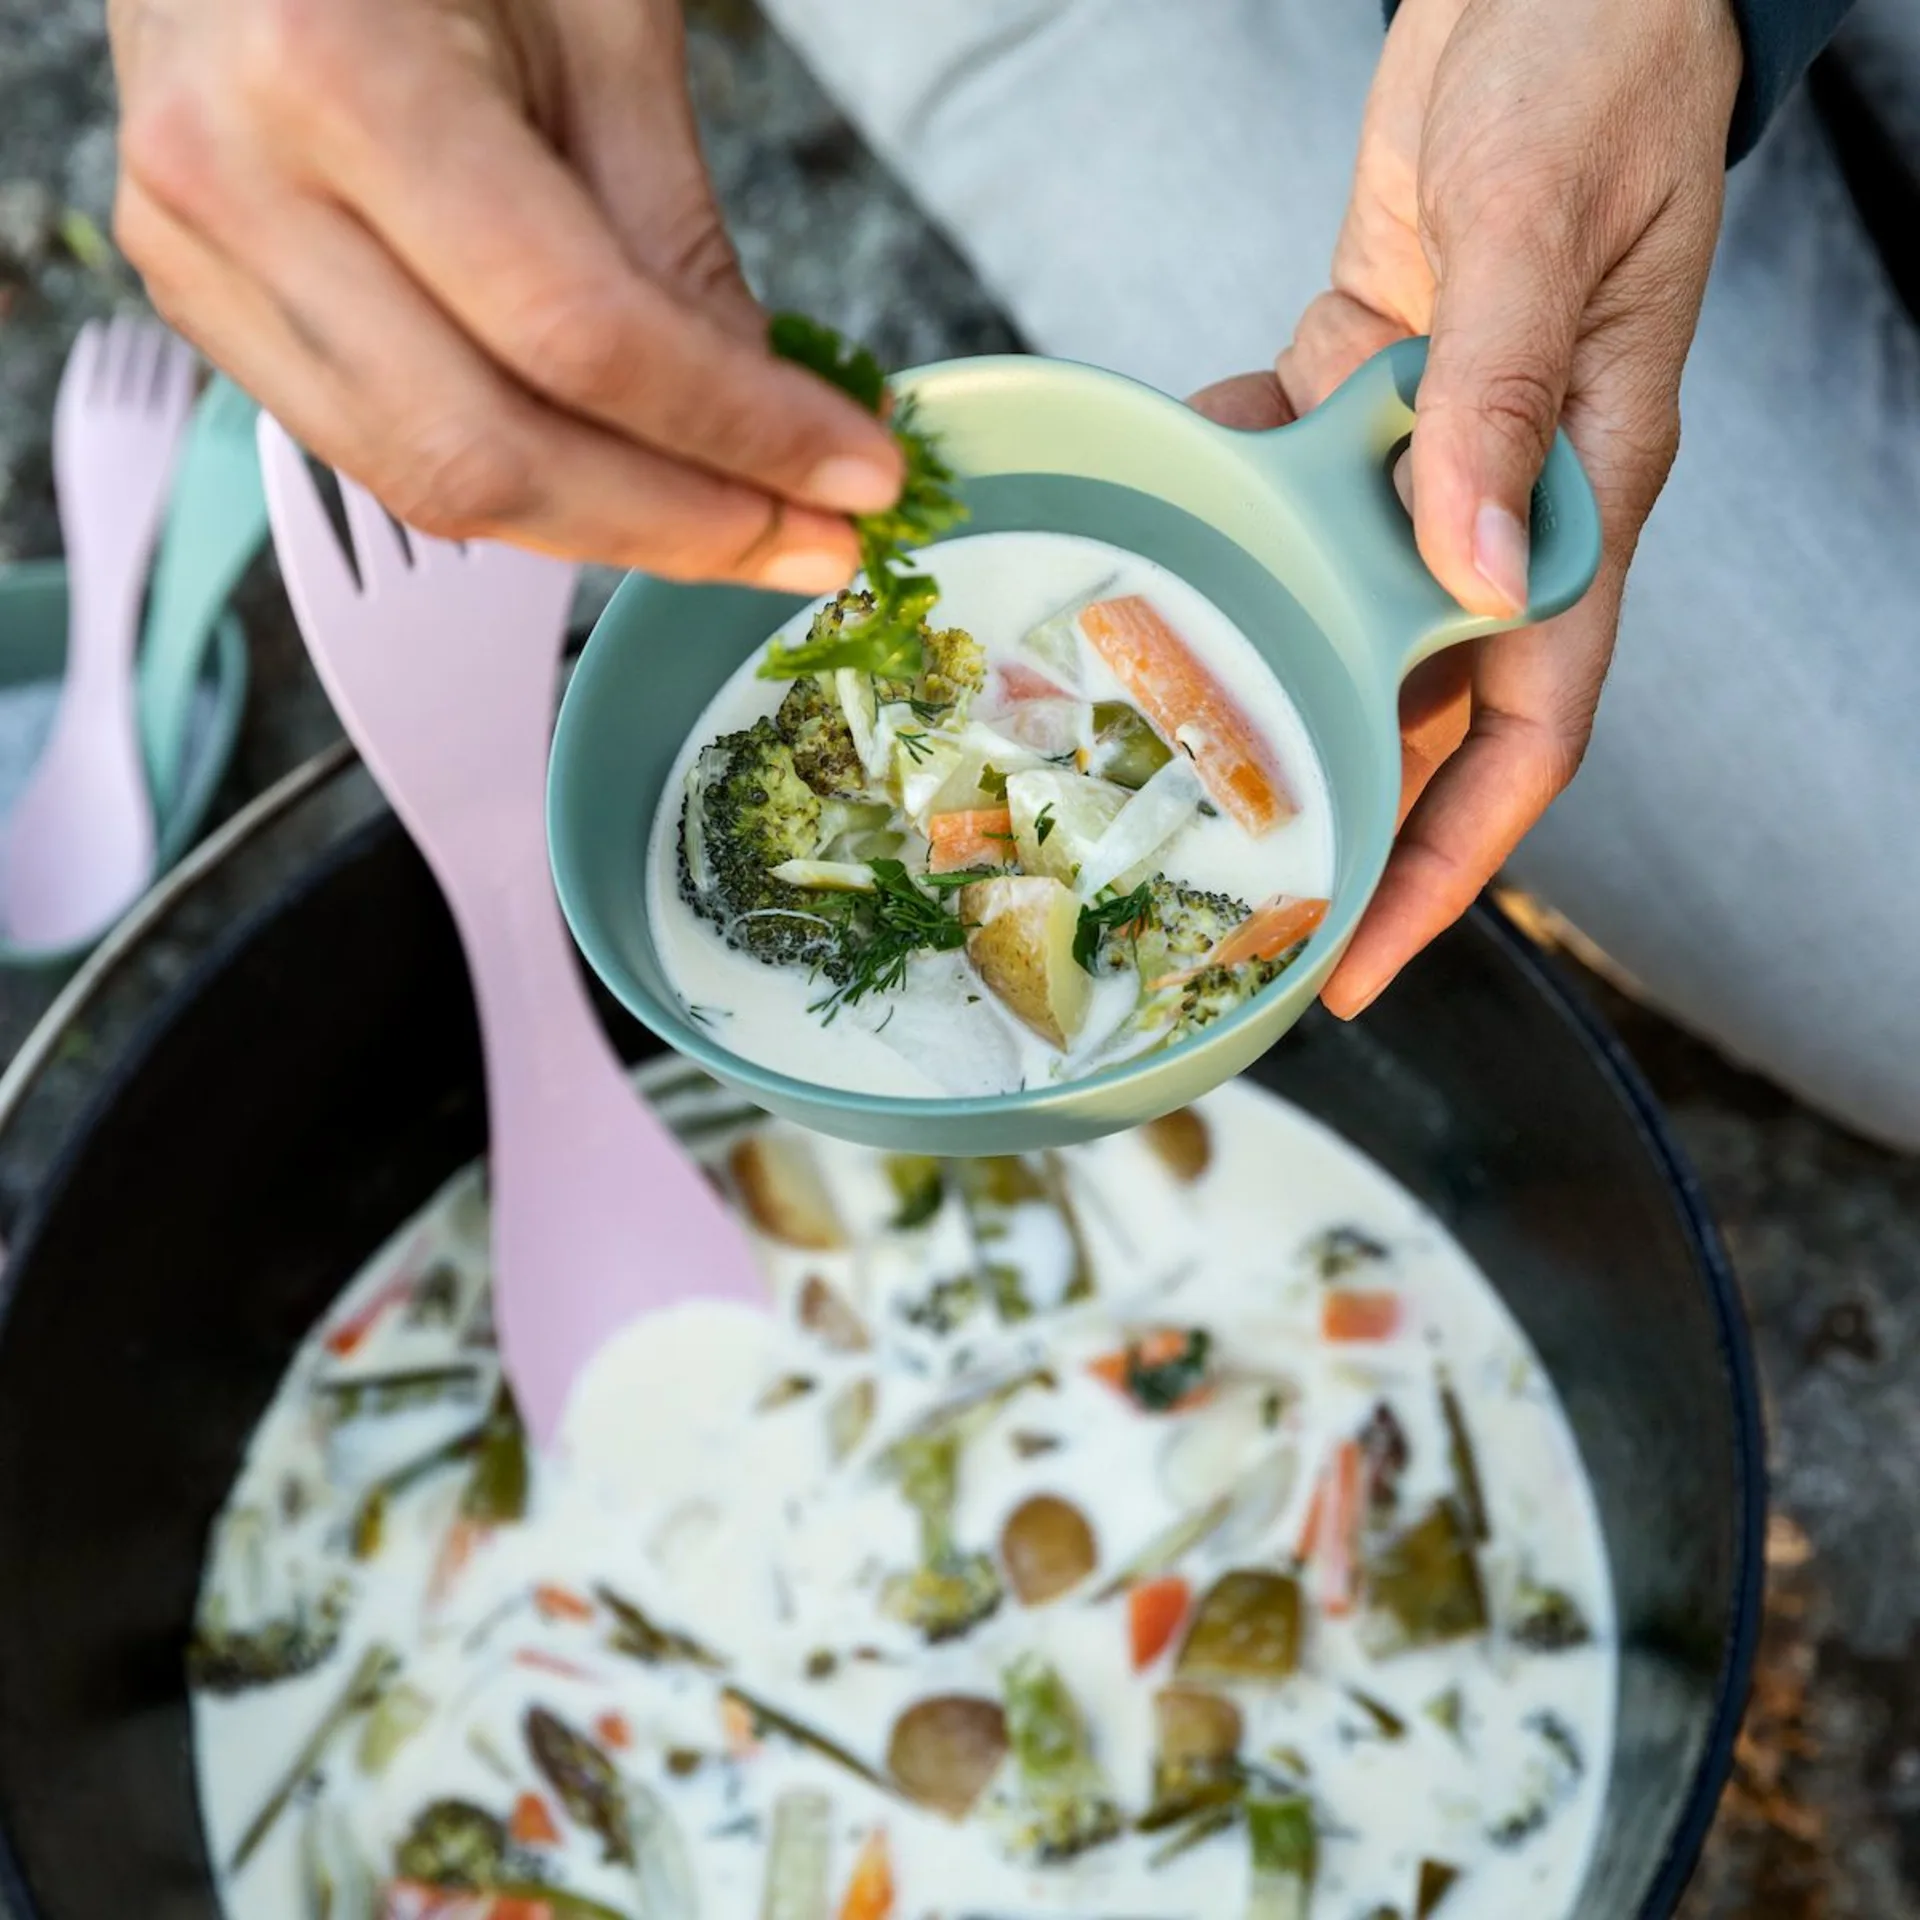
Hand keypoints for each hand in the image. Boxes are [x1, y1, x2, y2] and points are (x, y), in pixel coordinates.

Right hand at [108, 0, 901, 588]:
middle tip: (812, 542)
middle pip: (490, 456)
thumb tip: (765, 422)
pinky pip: (382, 454)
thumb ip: (671, 236)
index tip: (854, 475)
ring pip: (430, 487)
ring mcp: (197, 258)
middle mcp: (233, 183)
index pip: (578, 336)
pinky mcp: (202, 304)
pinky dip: (523, 489)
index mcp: (337, 70)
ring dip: (609, 531)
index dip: (738, 435)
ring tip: (741, 527)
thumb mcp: (597, 23)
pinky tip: (626, 485)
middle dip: (681, 525)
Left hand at [1194, 0, 1741, 1014]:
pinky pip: (1289, 483)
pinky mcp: (1368, 396)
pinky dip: (1230, 494)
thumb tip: (1472, 576)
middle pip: (1424, 708)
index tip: (1365, 954)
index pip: (1529, 729)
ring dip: (1260, 664)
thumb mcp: (1542, 238)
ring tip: (1156, 750)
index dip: (1451, 860)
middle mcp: (1509, 502)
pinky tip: (1176, 487)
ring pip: (1343, 610)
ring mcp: (1434, 455)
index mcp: (1586, 495)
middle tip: (1231, 908)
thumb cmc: (1589, 78)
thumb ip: (1501, 409)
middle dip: (1338, 814)